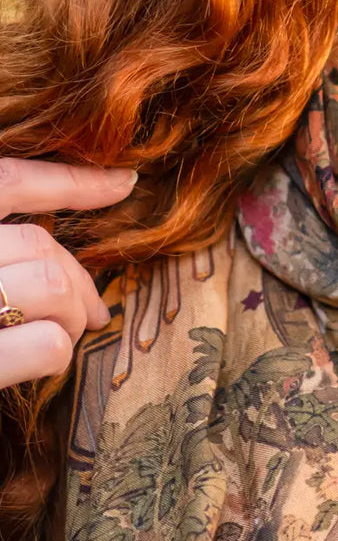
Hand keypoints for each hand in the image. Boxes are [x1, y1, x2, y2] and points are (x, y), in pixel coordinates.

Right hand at [0, 160, 136, 388]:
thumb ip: (1, 258)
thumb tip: (77, 286)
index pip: (5, 182)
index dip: (70, 181)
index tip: (123, 183)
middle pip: (40, 246)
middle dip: (78, 281)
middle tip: (91, 315)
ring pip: (53, 288)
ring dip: (70, 318)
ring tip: (55, 336)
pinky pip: (49, 345)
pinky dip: (57, 353)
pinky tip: (40, 359)